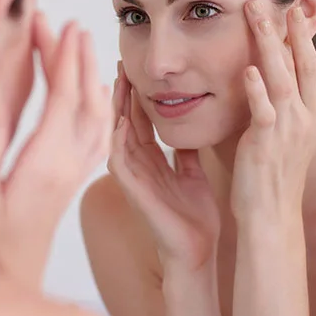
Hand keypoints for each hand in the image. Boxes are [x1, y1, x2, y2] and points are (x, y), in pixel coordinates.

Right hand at [0, 15, 110, 289]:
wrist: (11, 285)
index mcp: (44, 164)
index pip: (62, 99)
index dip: (63, 59)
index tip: (61, 27)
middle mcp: (67, 165)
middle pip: (83, 100)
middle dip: (79, 58)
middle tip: (71, 25)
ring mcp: (72, 174)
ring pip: (97, 117)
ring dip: (93, 79)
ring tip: (85, 49)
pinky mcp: (70, 181)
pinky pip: (97, 137)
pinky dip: (100, 108)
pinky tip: (96, 99)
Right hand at [107, 64, 219, 270]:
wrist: (198, 252)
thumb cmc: (195, 218)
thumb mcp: (193, 173)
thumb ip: (187, 152)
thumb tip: (190, 125)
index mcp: (151, 160)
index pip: (140, 119)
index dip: (137, 93)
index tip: (136, 67)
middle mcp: (137, 165)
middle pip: (124, 120)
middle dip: (122, 92)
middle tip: (121, 62)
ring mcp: (132, 178)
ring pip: (117, 135)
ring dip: (116, 109)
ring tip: (117, 81)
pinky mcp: (132, 191)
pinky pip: (119, 161)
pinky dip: (118, 141)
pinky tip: (120, 120)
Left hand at [231, 2, 315, 223]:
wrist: (272, 217)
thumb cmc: (270, 181)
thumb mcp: (280, 140)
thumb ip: (274, 113)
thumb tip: (262, 88)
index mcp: (307, 118)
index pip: (308, 69)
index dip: (302, 39)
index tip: (293, 12)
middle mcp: (303, 120)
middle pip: (300, 65)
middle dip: (290, 31)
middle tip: (277, 1)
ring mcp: (286, 131)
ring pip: (281, 78)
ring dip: (268, 45)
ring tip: (256, 17)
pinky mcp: (266, 144)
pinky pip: (263, 111)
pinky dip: (256, 89)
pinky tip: (247, 69)